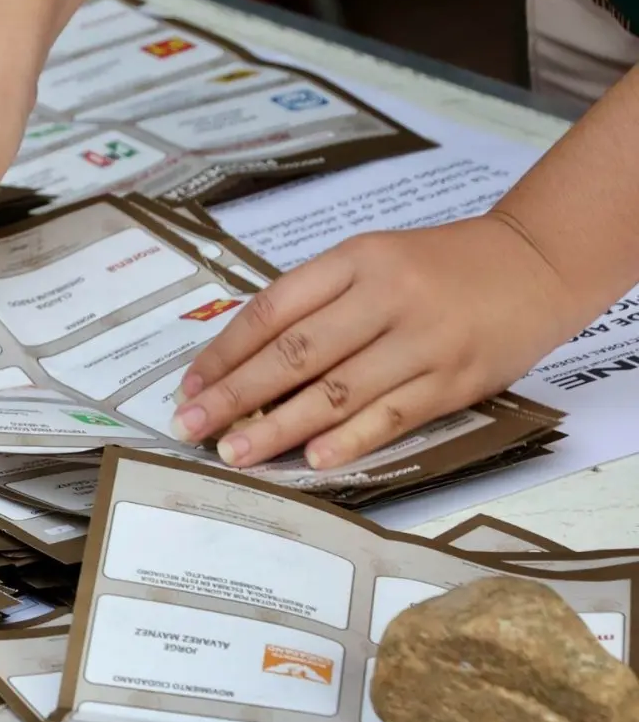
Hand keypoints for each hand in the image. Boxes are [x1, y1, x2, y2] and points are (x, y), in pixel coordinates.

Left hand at [171, 214, 583, 469]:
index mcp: (355, 260)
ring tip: (235, 451)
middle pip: (295, 352)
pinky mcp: (454, 382)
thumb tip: (245, 362)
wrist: (534, 264)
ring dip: (279, 427)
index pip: (272, 310)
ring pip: (337, 391)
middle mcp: (385, 297)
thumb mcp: (371, 260)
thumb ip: (315, 303)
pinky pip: (392, 416)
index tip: (188, 386)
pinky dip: (349, 440)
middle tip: (189, 426)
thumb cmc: (436, 266)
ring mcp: (422, 342)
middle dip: (235, 393)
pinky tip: (312, 461)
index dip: (224, 351)